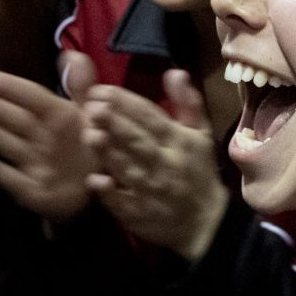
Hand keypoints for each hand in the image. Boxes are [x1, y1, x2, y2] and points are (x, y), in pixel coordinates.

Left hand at [0, 58, 97, 220]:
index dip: (6, 85)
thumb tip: (69, 54)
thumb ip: (81, 84)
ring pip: (4, 141)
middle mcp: (52, 142)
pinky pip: (2, 174)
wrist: (100, 196)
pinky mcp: (31, 192)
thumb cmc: (89, 148)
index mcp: (67, 119)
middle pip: (13, 117)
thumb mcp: (94, 114)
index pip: (33, 98)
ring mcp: (40, 168)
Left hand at [83, 71, 228, 261]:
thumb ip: (187, 103)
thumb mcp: (200, 135)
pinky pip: (123, 203)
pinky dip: (110, 193)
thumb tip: (174, 71)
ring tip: (89, 134)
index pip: (151, 117)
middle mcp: (165, 164)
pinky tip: (96, 181)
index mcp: (179, 141)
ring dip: (109, 153)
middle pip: (138, 141)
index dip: (127, 103)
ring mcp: (151, 191)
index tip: (102, 90)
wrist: (206, 224)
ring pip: (128, 169)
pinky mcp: (139, 215)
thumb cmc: (197, 172)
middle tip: (91, 107)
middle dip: (115, 123)